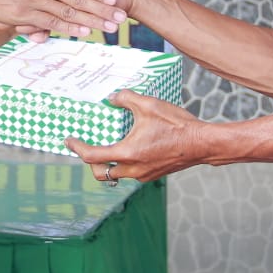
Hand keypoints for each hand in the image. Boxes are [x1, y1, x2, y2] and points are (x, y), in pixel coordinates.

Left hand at [66, 90, 204, 182]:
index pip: (93, 156)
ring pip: (117, 175)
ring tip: (108, 145)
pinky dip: (124, 163)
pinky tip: (129, 147)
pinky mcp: (153, 174)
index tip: (69, 140)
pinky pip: (131, 173)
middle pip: (101, 173)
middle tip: (87, 147)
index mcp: (128, 153)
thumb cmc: (177, 125)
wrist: (202, 143)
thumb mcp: (149, 104)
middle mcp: (134, 169)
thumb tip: (113, 98)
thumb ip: (127, 98)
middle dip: (90, 162)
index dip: (77, 148)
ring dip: (108, 163)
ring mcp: (144, 174)